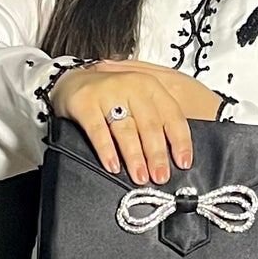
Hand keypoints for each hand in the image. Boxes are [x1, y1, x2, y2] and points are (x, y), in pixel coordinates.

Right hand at [50, 59, 224, 183]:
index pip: (172, 115)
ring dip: (135, 157)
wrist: (73, 81)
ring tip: (140, 177)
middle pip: (150, 125)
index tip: (183, 163)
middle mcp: (132, 85)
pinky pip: (98, 130)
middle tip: (160, 177)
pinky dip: (107, 150)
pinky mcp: (85, 102)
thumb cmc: (113, 97)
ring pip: (126, 129)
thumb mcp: (138, 101)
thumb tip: (173, 158)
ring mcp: (107, 92)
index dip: (180, 141)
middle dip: (157, 155)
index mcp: (151, 87)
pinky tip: (113, 166)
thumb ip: (155, 122)